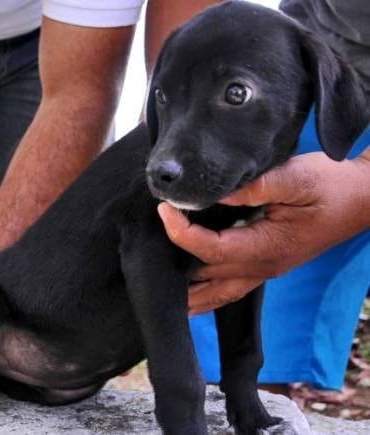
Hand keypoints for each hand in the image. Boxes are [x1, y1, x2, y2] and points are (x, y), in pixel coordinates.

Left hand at [158, 152, 369, 315]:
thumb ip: (254, 186)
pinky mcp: (264, 265)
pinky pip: (227, 289)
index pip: (209, 250)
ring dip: (187, 295)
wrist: (360, 199)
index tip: (164, 209)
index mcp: (265, 248)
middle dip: (173, 270)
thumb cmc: (329, 186)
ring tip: (154, 292)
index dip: (181, 232)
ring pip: (215, 295)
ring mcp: (263, 271)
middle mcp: (260, 268)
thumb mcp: (295, 177)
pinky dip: (204, 293)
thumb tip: (212, 193)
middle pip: (205, 280)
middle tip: (143, 254)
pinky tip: (186, 292)